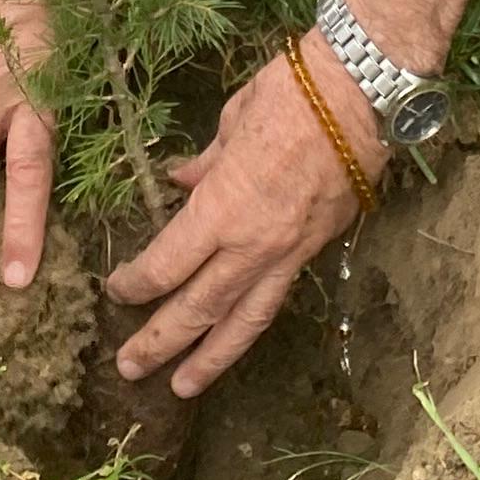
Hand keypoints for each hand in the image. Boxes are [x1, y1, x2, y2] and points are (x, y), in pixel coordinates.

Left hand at [105, 39, 372, 395]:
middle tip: (128, 368)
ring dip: (211, 358)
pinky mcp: (318, 250)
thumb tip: (179, 182)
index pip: (169, 263)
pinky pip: (276, 298)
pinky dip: (251, 324)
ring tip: (183, 386)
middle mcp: (254, 244)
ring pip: (244, 320)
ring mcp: (290, 253)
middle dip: (161, 342)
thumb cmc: (289, 92)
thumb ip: (204, 162)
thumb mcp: (232, 119)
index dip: (138, 283)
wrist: (362, 94)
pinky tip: (235, 338)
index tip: (117, 290)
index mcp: (223, 207)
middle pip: (200, 308)